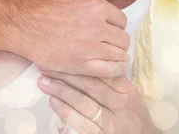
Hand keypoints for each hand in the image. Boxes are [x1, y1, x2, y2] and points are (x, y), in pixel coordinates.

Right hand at [14, 0, 130, 77]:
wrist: (19, 24)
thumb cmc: (37, 2)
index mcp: (95, 6)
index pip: (120, 20)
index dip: (116, 25)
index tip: (110, 29)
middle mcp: (96, 27)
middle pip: (122, 38)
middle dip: (117, 40)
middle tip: (110, 43)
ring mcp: (89, 48)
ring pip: (119, 55)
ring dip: (117, 55)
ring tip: (111, 56)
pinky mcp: (80, 65)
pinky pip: (109, 70)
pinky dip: (116, 69)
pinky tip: (116, 67)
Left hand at [38, 70, 158, 133]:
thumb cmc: (133, 117)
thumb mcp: (130, 96)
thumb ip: (113, 81)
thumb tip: (87, 62)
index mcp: (128, 92)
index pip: (103, 73)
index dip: (82, 64)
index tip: (64, 55)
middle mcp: (122, 106)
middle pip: (92, 85)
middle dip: (68, 74)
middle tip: (48, 66)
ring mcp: (113, 123)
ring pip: (85, 104)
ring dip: (62, 91)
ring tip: (45, 82)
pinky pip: (83, 124)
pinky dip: (67, 113)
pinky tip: (54, 103)